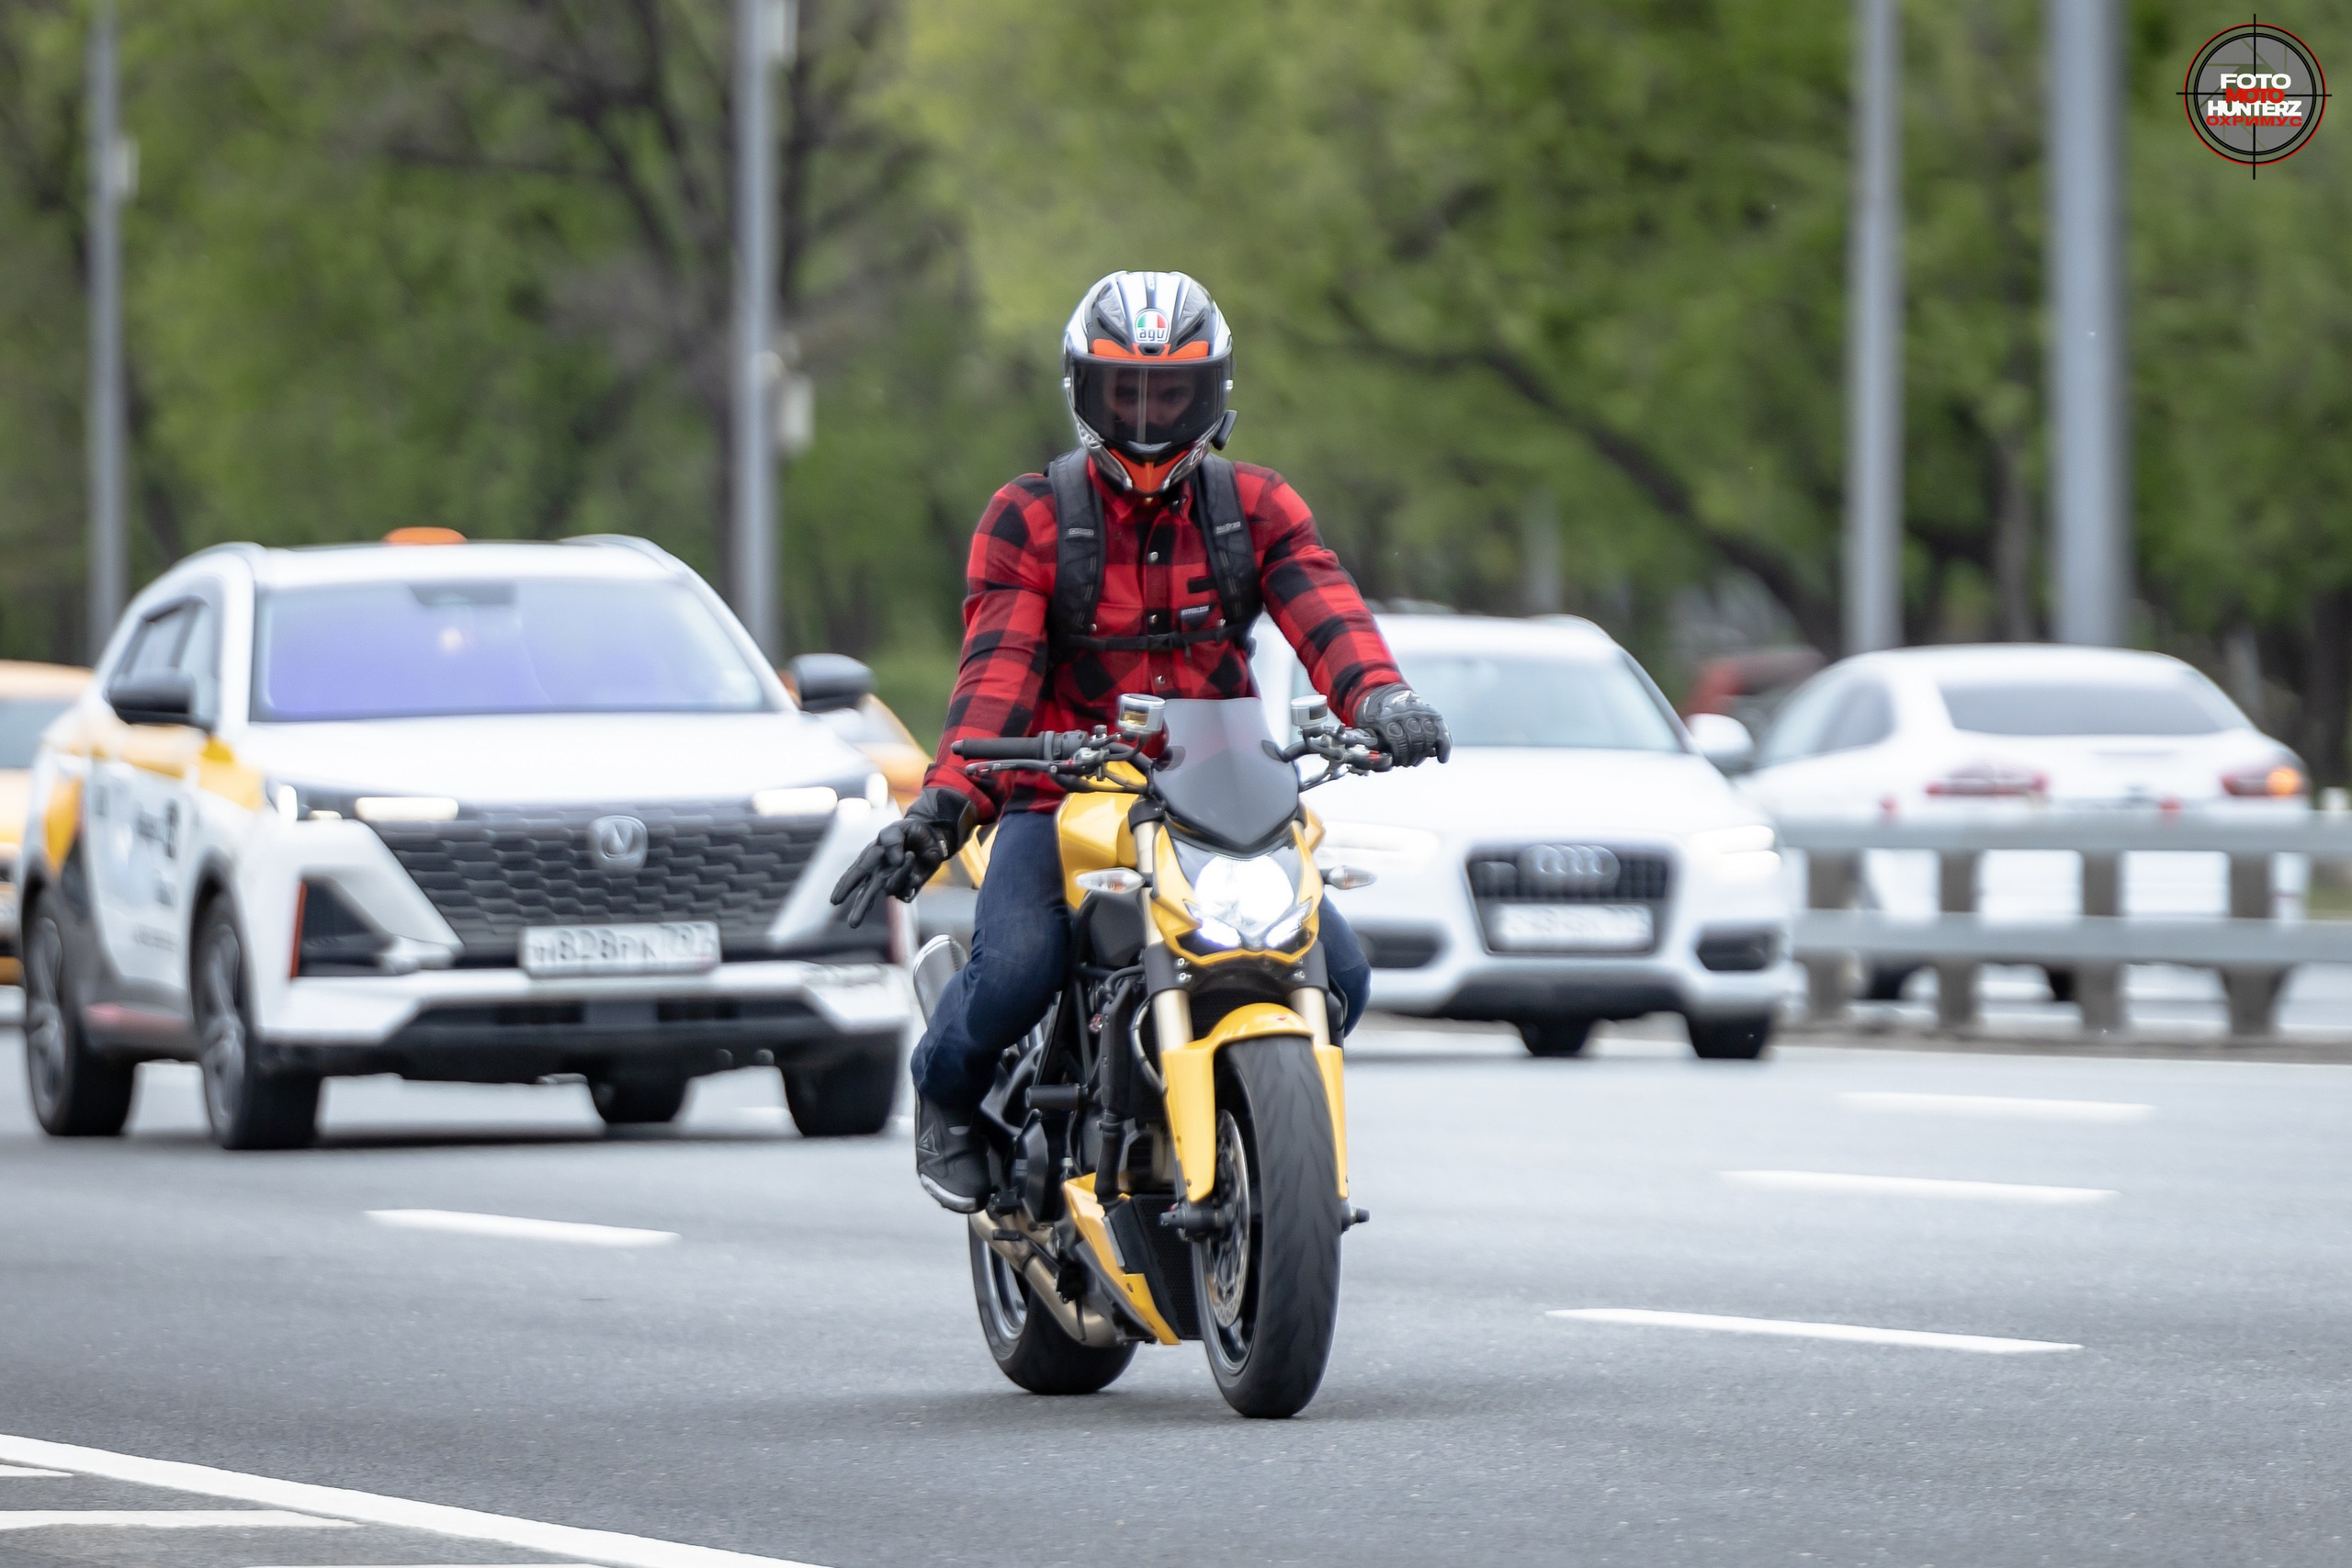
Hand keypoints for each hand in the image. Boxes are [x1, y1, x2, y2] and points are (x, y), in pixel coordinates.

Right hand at [830, 787, 975, 926]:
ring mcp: (893, 883)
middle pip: (866, 895)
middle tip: (853, 925)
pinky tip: (917, 871)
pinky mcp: (909, 888)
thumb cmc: (908, 831)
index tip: (834, 901)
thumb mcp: (897, 828)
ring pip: (891, 889)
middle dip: (860, 909)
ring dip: (901, 874)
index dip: (844, 887)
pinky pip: (907, 892)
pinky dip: (912, 882)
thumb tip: (894, 862)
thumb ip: (892, 841)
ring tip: (911, 854)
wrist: (931, 836)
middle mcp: (879, 875)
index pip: (855, 875)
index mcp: (870, 860)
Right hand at [1355, 684, 1450, 766]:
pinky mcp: (1382, 720)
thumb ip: (1430, 737)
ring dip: (1409, 757)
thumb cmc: (1400, 720)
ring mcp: (1398, 714)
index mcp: (1427, 711)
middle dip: (1421, 754)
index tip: (1442, 759)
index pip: (1439, 730)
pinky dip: (1398, 754)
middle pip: (1425, 737)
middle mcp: (1414, 709)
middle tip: (1414, 762)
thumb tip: (1440, 756)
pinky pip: (1395, 741)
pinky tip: (1396, 760)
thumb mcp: (1418, 724)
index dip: (1444, 747)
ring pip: (1411, 740)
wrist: (1375, 700)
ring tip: (1405, 762)